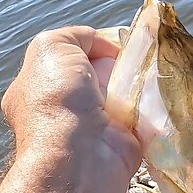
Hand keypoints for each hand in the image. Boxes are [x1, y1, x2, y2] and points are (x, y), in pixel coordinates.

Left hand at [2, 26, 142, 184]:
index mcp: (40, 86)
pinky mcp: (123, 142)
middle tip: (130, 62)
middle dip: (117, 66)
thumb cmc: (57, 100)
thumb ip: (75, 36)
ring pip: (123, 93)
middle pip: (100, 74)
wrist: (80, 156)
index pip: (70, 57)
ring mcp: (93, 127)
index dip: (94, 47)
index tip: (114, 45)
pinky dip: (150, 105)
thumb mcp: (51, 46)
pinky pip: (141, 115)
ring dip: (135, 84)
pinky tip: (152, 98)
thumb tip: (104, 45)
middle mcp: (64, 108)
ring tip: (143, 78)